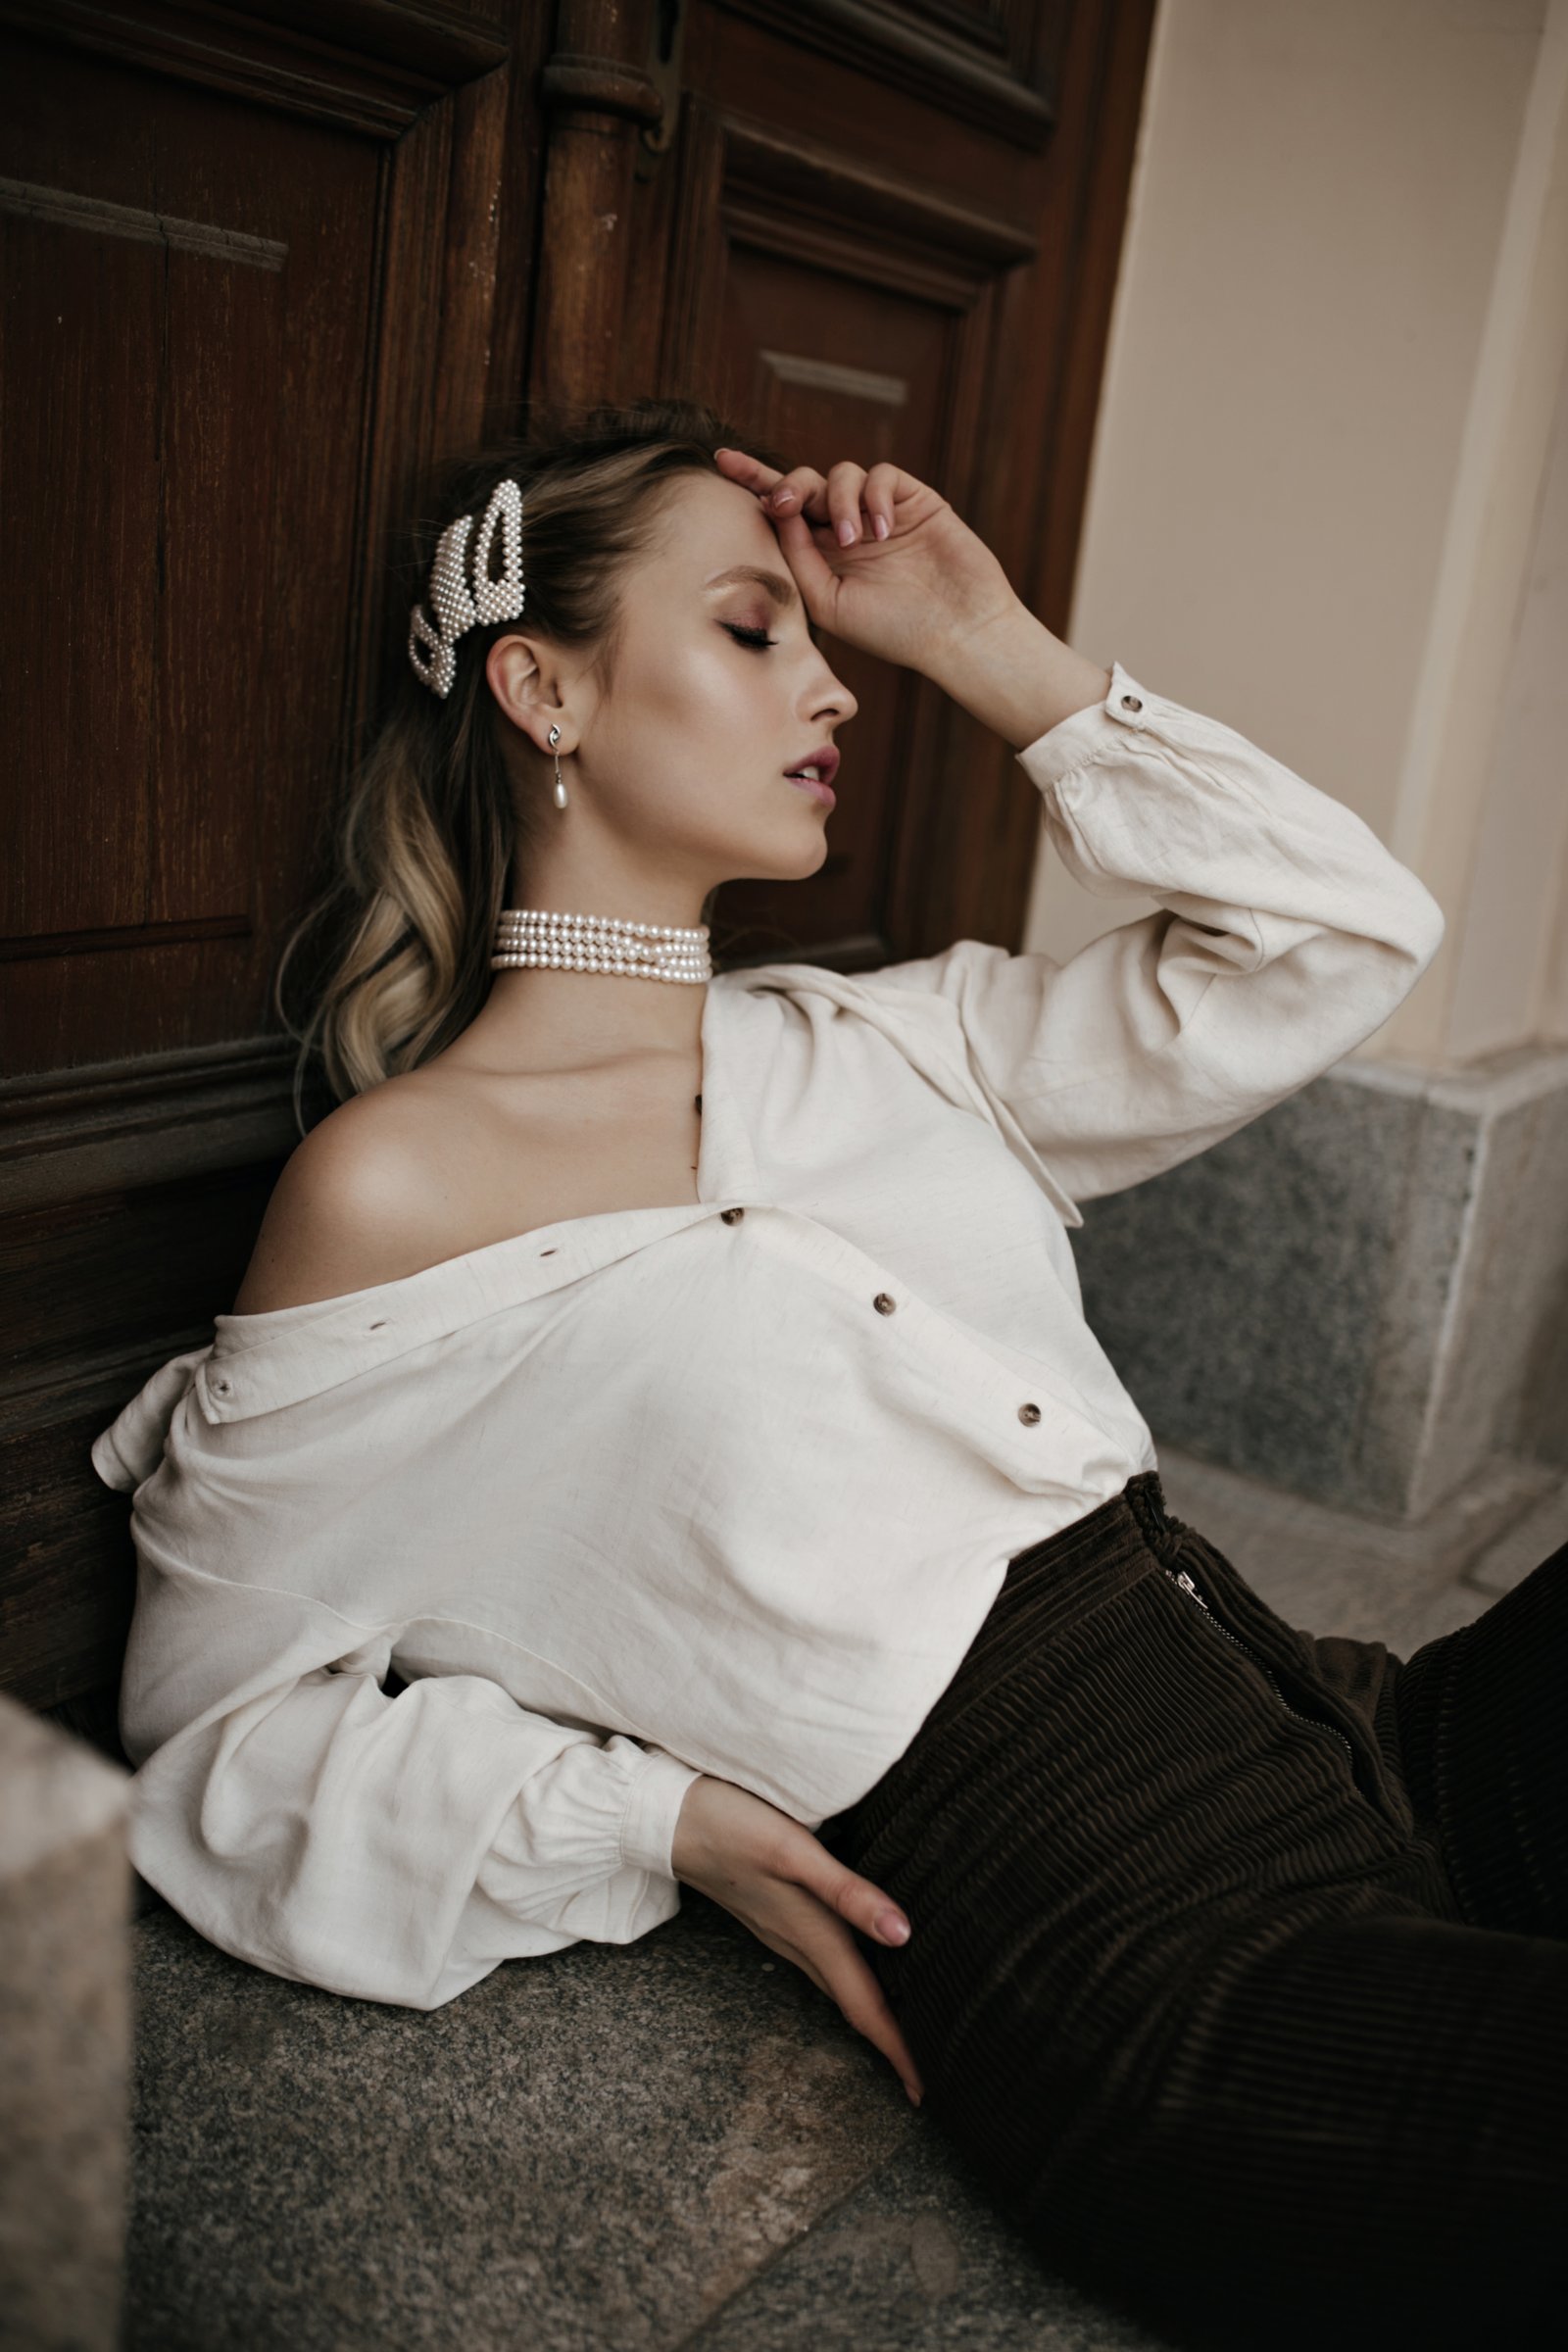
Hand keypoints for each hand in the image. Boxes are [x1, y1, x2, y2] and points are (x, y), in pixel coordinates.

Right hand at [672, 1771, 924, 2106]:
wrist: (664, 1819)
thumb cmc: (732, 1826)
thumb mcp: (792, 1852)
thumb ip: (846, 1892)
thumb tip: (903, 1933)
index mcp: (811, 1934)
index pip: (864, 2006)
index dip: (897, 2049)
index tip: (927, 2092)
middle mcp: (797, 1943)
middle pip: (854, 2006)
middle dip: (891, 2043)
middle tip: (929, 2074)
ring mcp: (780, 1932)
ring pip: (837, 1987)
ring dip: (871, 2015)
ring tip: (905, 2032)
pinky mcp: (772, 1916)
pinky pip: (821, 1964)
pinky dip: (849, 1981)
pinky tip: (861, 1969)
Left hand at [713, 446, 1022, 680]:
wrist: (956, 633)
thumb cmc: (892, 631)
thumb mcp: (828, 602)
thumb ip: (798, 556)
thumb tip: (777, 510)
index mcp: (822, 556)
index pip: (782, 511)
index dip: (753, 481)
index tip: (722, 460)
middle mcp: (847, 530)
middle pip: (805, 484)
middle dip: (789, 485)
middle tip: (785, 503)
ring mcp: (880, 513)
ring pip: (841, 475)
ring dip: (838, 501)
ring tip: (856, 541)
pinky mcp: (912, 500)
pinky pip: (880, 475)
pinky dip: (874, 497)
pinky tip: (883, 531)